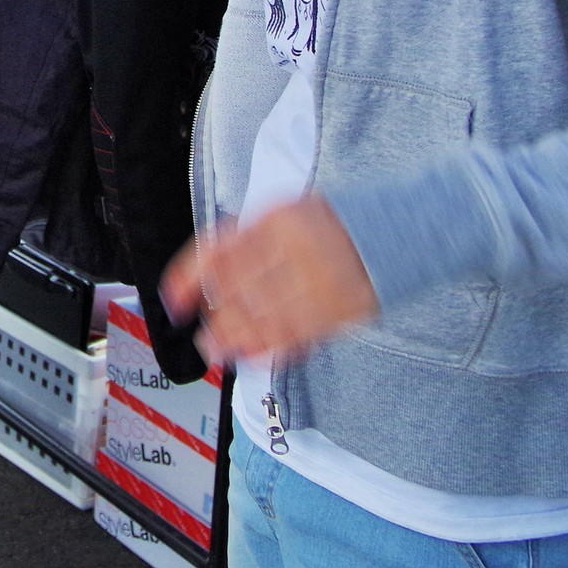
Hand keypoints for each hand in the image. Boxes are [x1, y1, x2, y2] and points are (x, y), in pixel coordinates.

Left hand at [160, 194, 378, 363]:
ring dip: (233, 339)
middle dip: (215, 318)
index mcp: (276, 222)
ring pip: (262, 318)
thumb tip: (209, 270)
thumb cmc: (332, 223)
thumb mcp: (286, 210)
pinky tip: (250, 357)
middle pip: (237, 292)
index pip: (219, 253)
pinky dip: (268, 349)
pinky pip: (294, 335)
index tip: (175, 301)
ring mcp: (316, 284)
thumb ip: (249, 237)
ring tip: (214, 351)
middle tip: (203, 335)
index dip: (189, 279)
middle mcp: (293, 253)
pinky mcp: (336, 312)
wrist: (393, 233)